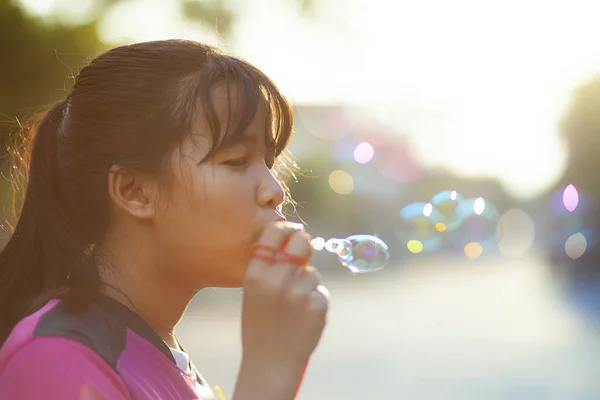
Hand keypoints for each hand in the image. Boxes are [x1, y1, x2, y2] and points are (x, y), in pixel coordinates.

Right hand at [235, 221, 328, 397]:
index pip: (274, 232)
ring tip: (293, 306)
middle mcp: (276, 281)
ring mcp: (298, 294)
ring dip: (307, 284)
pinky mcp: (317, 306)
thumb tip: (295, 235)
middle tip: (301, 257)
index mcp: (255, 274)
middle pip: (302, 242)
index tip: (293, 229)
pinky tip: (302, 318)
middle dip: (304, 246)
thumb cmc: (260, 322)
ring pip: (313, 272)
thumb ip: (269, 265)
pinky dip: (315, 302)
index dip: (287, 227)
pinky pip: (320, 292)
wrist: (269, 362)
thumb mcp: (253, 291)